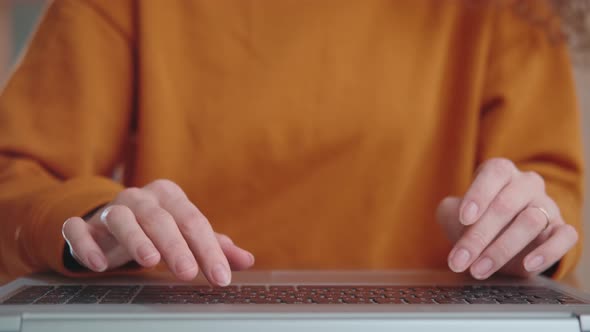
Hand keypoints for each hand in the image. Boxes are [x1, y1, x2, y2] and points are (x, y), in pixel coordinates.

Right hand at [61, 179, 253, 284]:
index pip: (194, 221)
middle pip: (160, 219)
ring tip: (148, 261)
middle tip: (188, 272)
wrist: (113, 221)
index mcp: (170, 196)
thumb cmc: (158, 228)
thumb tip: (246, 260)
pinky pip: (79, 229)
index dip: (209, 250)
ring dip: (135, 238)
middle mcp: (141, 198)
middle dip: (175, 246)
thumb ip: (215, 246)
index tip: (221, 277)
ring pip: (121, 218)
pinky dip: (86, 244)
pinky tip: (99, 264)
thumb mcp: (187, 234)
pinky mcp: (85, 224)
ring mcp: (110, 209)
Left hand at [437, 158, 577, 278]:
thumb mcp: (454, 213)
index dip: (478, 194)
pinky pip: (565, 236)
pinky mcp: (562, 229)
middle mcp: (526, 184)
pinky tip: (528, 265)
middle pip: (506, 205)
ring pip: (531, 221)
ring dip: (502, 249)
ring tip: (479, 269)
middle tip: (460, 259)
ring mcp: (546, 206)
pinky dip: (548, 251)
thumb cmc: (475, 220)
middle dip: (479, 236)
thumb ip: (450, 212)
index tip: (463, 218)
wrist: (499, 240)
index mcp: (501, 172)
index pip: (494, 174)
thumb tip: (457, 222)